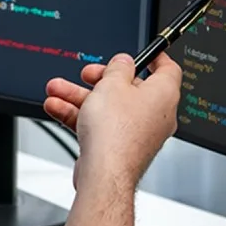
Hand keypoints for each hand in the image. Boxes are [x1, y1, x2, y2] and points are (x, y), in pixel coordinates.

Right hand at [43, 53, 181, 189]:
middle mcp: (155, 115)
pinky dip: (80, 115)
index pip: (167, 69)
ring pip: (108, 107)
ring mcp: (137, 133)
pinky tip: (57, 108)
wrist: (105, 173)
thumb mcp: (112, 84)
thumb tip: (123, 63)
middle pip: (129, 88)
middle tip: (87, 73)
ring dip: (80, 96)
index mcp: (163, 95)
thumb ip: (118, 68)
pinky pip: (100, 125)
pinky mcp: (120, 147)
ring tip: (57, 89)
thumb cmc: (116, 132)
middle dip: (100, 79)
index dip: (156, 57)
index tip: (147, 52)